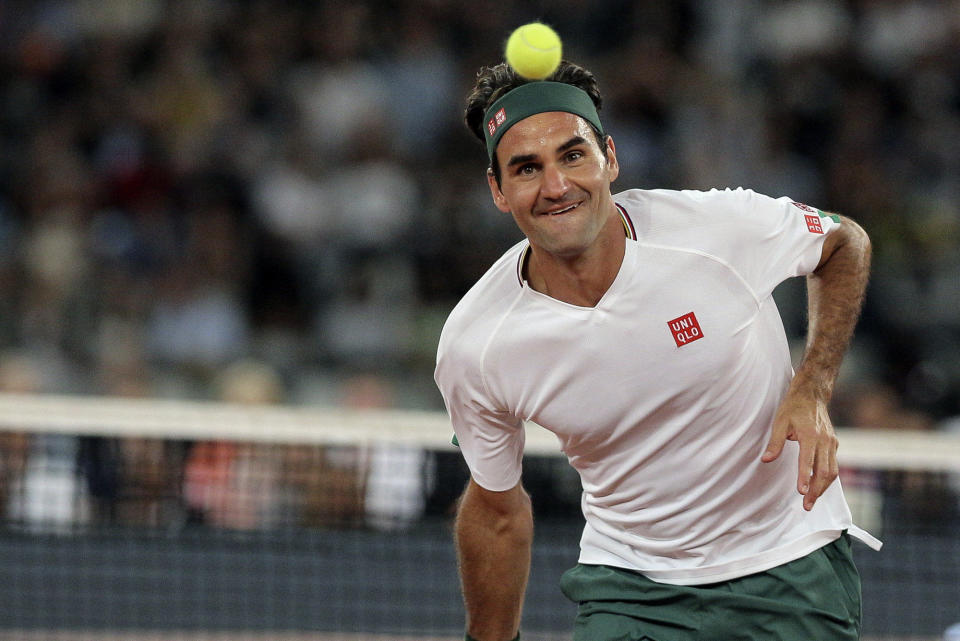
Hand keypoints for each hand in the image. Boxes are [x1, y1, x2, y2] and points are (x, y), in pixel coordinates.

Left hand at [761, 384, 838, 510]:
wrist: (812, 395)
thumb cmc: (793, 408)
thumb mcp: (780, 422)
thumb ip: (775, 443)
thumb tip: (766, 460)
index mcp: (809, 434)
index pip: (807, 460)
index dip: (805, 477)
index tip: (801, 492)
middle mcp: (824, 440)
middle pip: (824, 471)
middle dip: (816, 490)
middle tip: (806, 505)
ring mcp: (832, 443)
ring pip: (832, 471)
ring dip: (823, 488)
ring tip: (811, 501)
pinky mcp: (834, 444)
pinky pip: (834, 466)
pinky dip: (827, 479)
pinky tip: (819, 488)